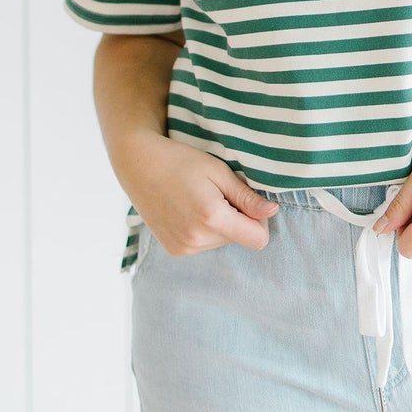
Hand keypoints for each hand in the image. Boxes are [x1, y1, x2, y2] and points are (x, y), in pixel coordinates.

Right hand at [122, 136, 277, 258]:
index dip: (259, 219)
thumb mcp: (219, 172)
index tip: (246, 200)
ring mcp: (183, 248)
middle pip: (240, 239)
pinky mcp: (175, 250)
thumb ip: (247, 197)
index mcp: (211, 218)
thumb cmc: (181, 161)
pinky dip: (204, 230)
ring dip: (220, 224)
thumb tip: (273, 212)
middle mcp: (196, 240)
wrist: (139, 165)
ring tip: (200, 200)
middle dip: (237, 218)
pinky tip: (189, 210)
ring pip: (222, 242)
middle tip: (216, 193)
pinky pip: (205, 245)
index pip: (258, 239)